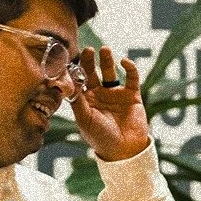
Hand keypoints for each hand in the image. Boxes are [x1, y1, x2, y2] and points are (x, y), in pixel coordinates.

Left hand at [67, 47, 149, 161]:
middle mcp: (99, 94)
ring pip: (110, 71)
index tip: (72, 59)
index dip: (75, 68)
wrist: (124, 150)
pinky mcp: (132, 95)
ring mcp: (115, 93)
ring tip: (104, 50)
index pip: (78, 79)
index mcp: (86, 100)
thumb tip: (68, 82)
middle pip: (93, 71)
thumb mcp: (85, 119)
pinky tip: (124, 62)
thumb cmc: (100, 137)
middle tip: (88, 50)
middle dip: (89, 60)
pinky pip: (131, 77)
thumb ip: (77, 100)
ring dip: (107, 59)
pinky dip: (129, 68)